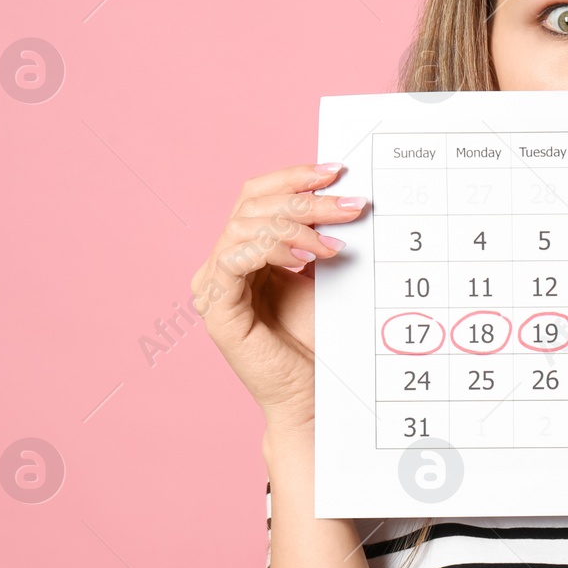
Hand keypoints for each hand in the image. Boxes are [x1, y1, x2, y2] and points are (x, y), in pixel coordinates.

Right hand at [190, 162, 368, 430]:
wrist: (314, 396)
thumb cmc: (319, 341)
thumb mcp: (325, 275)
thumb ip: (323, 235)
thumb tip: (348, 191)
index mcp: (245, 250)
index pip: (258, 195)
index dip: (293, 177)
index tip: (336, 170)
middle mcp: (224, 263)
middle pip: (253, 205)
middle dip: (306, 200)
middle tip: (352, 205)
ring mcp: (215, 285)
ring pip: (245, 226)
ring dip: (297, 225)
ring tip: (337, 242)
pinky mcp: (217, 309)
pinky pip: (234, 258)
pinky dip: (273, 248)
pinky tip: (308, 257)